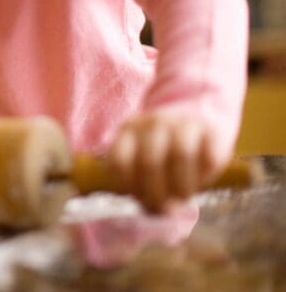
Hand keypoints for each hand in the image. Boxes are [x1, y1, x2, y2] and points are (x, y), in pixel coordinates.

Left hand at [108, 109, 223, 212]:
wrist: (200, 120)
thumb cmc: (166, 150)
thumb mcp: (145, 159)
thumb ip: (142, 182)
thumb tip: (153, 211)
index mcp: (129, 130)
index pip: (119, 160)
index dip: (130, 187)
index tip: (140, 201)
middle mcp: (153, 122)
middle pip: (149, 162)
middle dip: (157, 194)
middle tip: (165, 210)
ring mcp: (182, 122)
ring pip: (180, 154)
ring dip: (182, 186)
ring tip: (184, 198)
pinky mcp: (211, 129)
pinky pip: (209, 156)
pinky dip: (206, 175)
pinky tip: (203, 181)